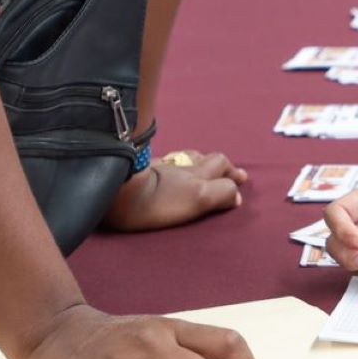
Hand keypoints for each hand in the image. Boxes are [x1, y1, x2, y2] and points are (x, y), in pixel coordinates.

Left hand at [102, 151, 246, 231]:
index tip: (239, 183)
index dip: (231, 175)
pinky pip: (163, 162)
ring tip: (203, 167)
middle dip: (220, 165)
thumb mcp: (199, 199)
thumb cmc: (159, 201)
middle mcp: (182, 166)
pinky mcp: (141, 170)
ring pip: (185, 157)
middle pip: (206, 158)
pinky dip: (174, 165)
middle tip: (229, 173)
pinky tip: (169, 169)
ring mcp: (161, 166)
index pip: (221, 165)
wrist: (119, 191)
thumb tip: (237, 196)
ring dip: (198, 161)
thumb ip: (222, 194)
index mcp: (197, 175)